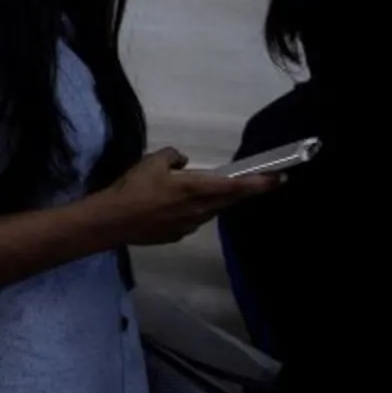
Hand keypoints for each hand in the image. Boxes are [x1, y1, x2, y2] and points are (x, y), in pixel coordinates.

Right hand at [97, 148, 278, 246]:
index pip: (237, 186)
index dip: (260, 183)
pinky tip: (171, 207)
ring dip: (213, 200)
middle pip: (230, 200)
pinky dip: (192, 211)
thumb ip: (173, 157)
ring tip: (196, 191)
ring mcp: (189, 226)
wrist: (112, 221)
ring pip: (210, 210)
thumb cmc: (133, 188)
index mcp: (196, 188)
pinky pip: (192, 220)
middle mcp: (200, 209)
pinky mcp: (177, 236)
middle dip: (244, 190)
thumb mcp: (152, 161)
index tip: (279, 178)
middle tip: (255, 182)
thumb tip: (183, 162)